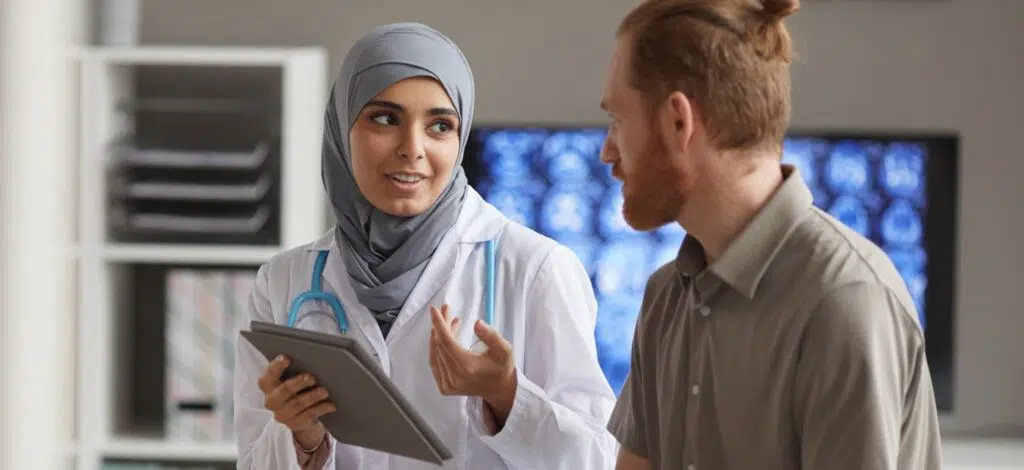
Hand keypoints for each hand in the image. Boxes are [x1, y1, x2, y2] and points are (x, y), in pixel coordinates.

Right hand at [257, 355, 334, 446]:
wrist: (299, 416)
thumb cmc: (296, 389)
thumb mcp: (291, 379)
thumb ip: (295, 369)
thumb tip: (313, 358)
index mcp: (268, 385)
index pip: (269, 375)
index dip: (277, 366)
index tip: (287, 358)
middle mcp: (271, 401)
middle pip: (284, 390)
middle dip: (298, 383)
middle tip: (311, 377)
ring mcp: (282, 414)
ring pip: (298, 404)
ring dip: (312, 396)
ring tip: (324, 391)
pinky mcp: (294, 424)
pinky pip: (308, 415)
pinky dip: (321, 408)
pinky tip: (330, 405)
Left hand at [428, 304, 517, 418]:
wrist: (500, 390)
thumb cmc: (502, 368)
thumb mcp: (504, 350)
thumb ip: (492, 336)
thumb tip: (477, 323)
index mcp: (467, 367)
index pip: (446, 342)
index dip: (439, 324)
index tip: (434, 309)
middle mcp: (454, 377)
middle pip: (440, 345)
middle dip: (441, 325)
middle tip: (446, 309)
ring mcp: (448, 385)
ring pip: (436, 353)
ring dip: (438, 335)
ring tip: (450, 321)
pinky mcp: (445, 388)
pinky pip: (435, 363)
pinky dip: (437, 348)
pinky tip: (445, 337)